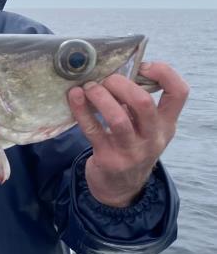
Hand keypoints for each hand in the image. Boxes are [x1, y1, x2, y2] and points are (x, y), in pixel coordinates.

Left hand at [67, 62, 188, 207]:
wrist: (120, 188)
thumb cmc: (131, 147)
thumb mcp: (145, 128)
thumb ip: (137, 104)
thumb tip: (115, 69)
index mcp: (166, 125)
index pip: (179, 93)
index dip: (163, 73)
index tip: (142, 65)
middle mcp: (153, 138)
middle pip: (143, 103)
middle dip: (121, 84)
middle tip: (106, 79)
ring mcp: (131, 151)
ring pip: (118, 118)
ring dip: (100, 97)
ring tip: (89, 87)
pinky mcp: (108, 158)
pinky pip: (92, 130)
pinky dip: (81, 110)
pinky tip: (74, 96)